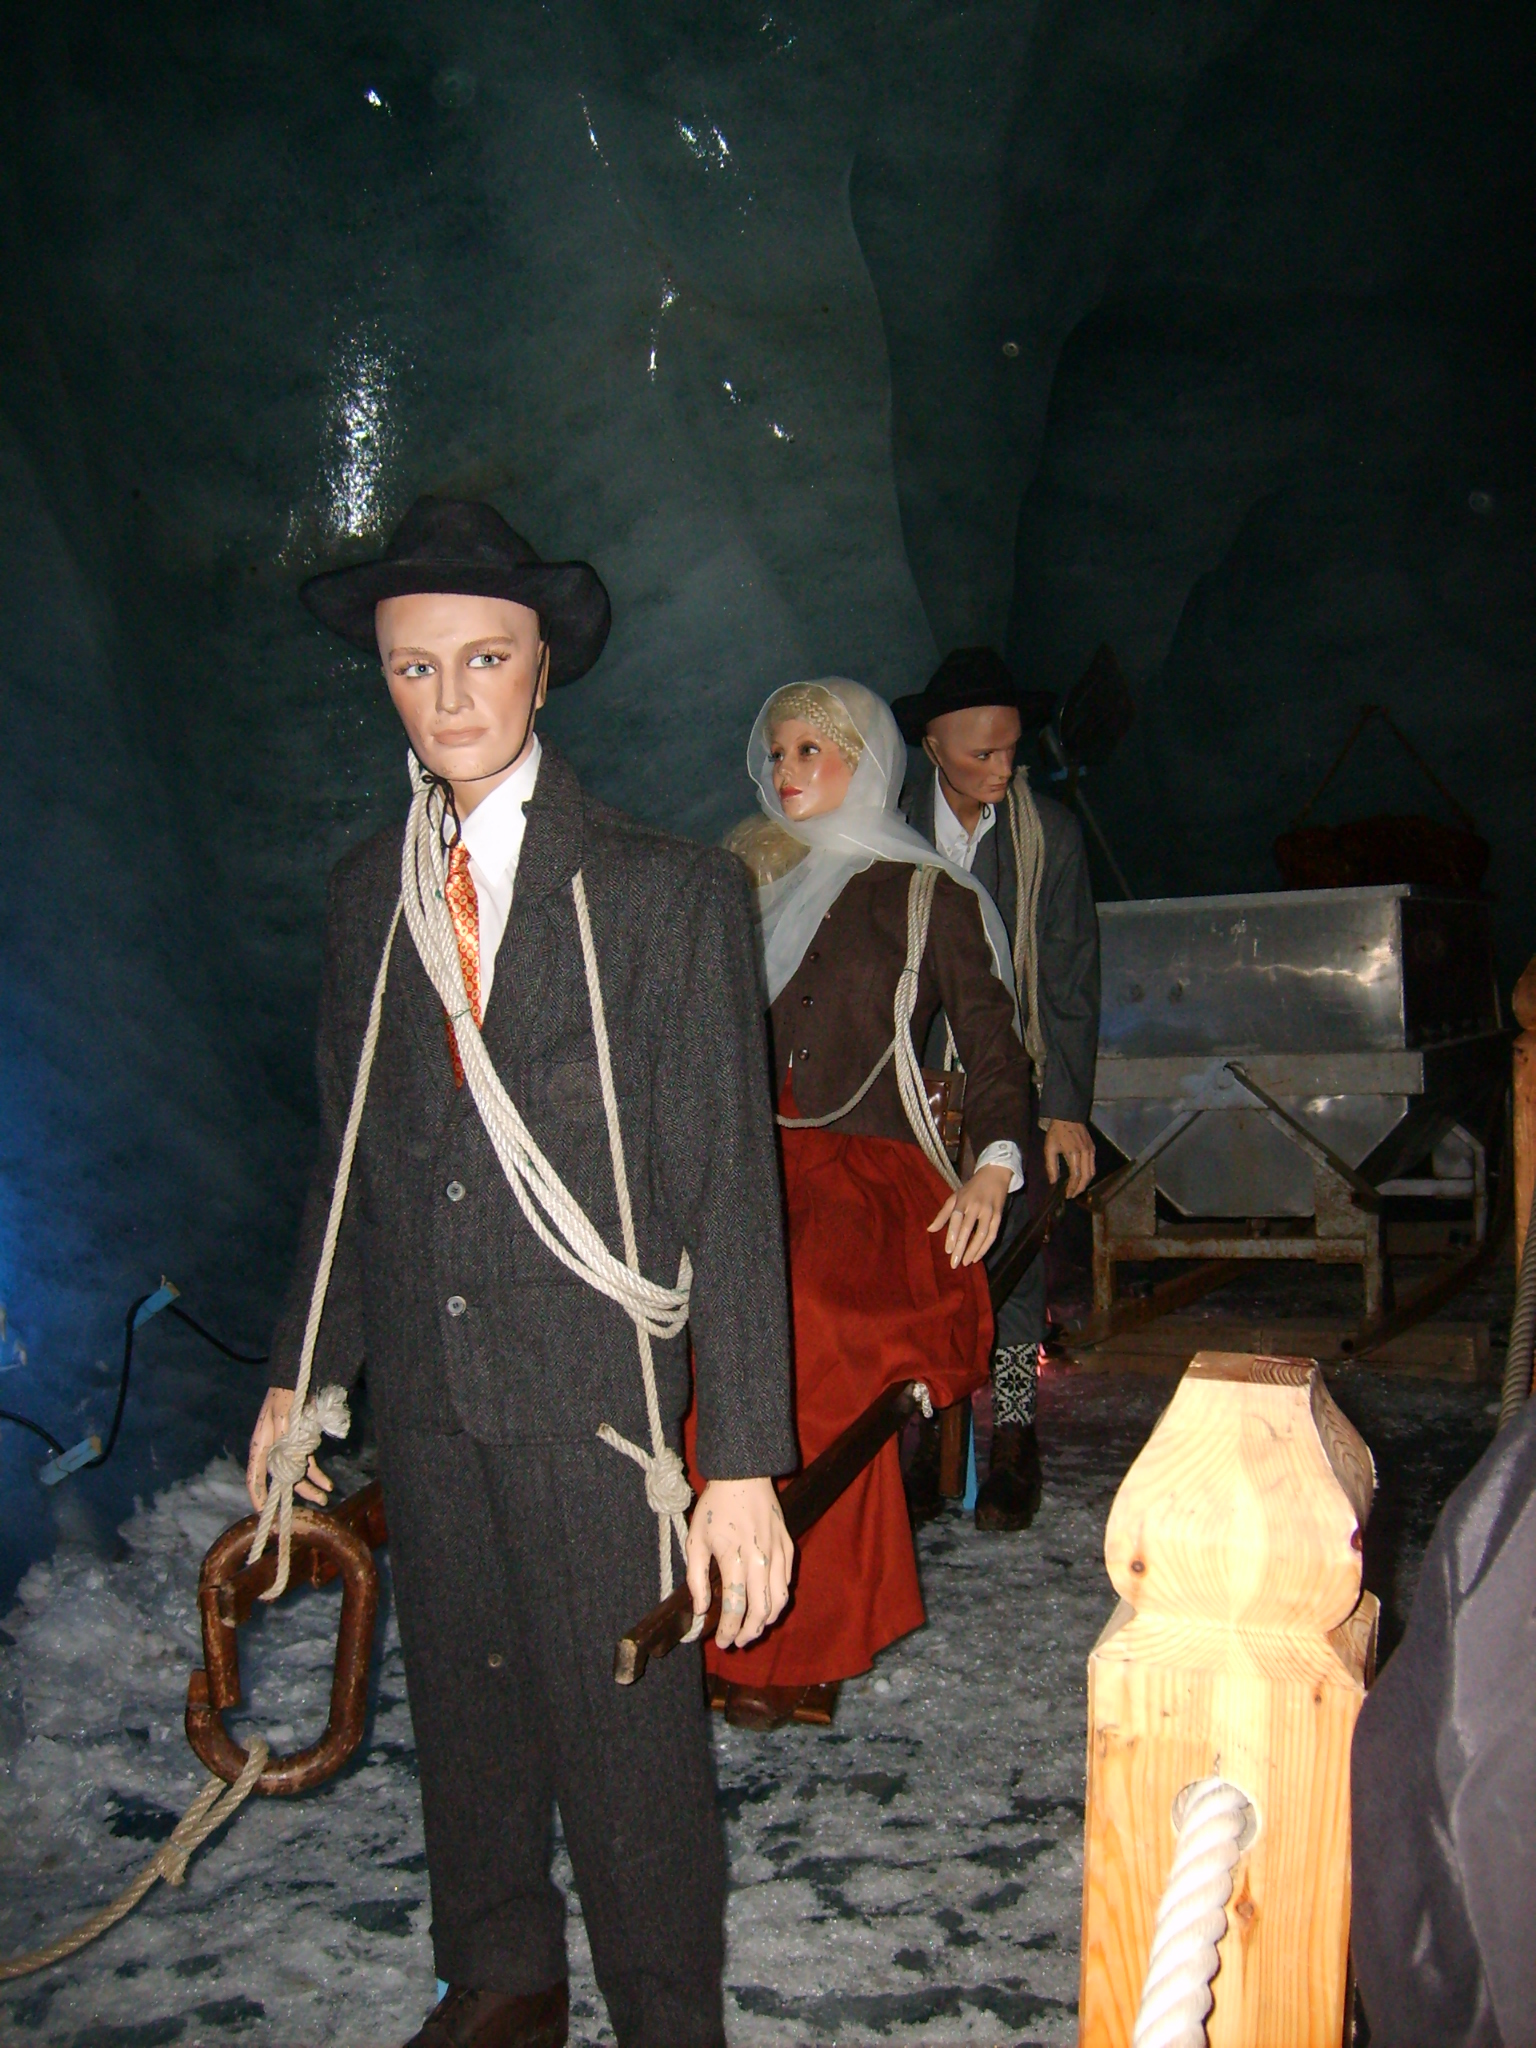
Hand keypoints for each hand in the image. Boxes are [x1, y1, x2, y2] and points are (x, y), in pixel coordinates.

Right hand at [245, 1387, 333, 1513]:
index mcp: (262, 1444)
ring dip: (309, 1489)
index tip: (264, 1513)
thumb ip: (285, 1442)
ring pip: (297, 1475)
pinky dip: (318, 1476)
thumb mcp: (284, 1417)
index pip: (255, 1476)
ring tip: (325, 1499)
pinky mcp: (303, 1443)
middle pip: (279, 1479)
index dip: (258, 1495)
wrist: (303, 1378)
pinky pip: (310, 1465)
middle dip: (290, 1496)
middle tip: (299, 1514)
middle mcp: (274, 1449)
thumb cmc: (288, 1395)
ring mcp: (289, 1447)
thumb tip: (289, 1468)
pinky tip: (328, 1485)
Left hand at [686, 1476, 793, 1649]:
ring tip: (754, 1628)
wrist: (743, 1474)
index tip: (722, 1642)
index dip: (729, 1630)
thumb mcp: (695, 1539)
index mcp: (734, 1557)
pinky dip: (778, 1598)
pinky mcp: (788, 1545)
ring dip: (767, 1620)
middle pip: (761, 1610)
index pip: (736, 1607)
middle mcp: (760, 1559)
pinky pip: (787, 1581)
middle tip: (738, 1641)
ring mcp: (778, 1552)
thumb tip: (701, 1608)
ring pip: (780, 1599)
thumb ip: (696, 1578)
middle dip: (750, 1632)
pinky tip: (766, 1603)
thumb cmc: (715, 1506)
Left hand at [928, 1162, 1012, 1267]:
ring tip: (966, 1262)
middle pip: (968, 1229)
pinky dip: (985, 1247)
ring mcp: (989, 1211)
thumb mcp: (955, 1197)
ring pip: (982, 1234)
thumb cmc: (971, 1189)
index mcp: (962, 1200)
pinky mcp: (999, 1216)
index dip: (952, 1236)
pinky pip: (993, 1235)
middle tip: (955, 1263)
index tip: (948, 1251)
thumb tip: (930, 1230)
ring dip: (974, 1250)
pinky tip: (977, 1257)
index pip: (956, 1219)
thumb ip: (943, 1214)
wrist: (994, 1175)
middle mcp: (976, 1206)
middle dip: (961, 1248)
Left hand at [1044, 1119, 1095, 1198]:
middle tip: (1072, 1195)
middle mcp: (1085, 1153)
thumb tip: (1053, 1182)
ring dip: (1085, 1183)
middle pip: (1087, 1177)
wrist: (1068, 1116)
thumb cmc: (1056, 1132)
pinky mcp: (1093, 1148)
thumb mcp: (1049, 1148)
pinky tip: (1081, 1178)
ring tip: (1076, 1189)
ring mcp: (1091, 1151)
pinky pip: (1093, 1165)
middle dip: (1080, 1188)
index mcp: (1073, 1153)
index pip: (1076, 1176)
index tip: (1067, 1195)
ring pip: (1092, 1172)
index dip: (1072, 1188)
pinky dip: (1088, 1174)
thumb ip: (1051, 1166)